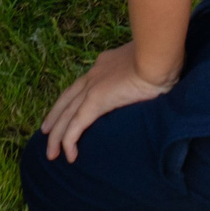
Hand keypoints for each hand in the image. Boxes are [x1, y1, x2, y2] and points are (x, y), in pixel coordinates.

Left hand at [40, 42, 177, 161]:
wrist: (159, 54)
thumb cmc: (163, 59)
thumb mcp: (150, 67)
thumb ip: (145, 76)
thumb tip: (153, 84)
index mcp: (105, 64)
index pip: (83, 84)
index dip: (72, 98)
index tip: (67, 109)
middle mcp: (94, 74)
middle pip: (67, 99)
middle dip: (56, 116)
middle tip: (46, 131)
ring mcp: (93, 87)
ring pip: (67, 115)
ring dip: (57, 135)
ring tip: (51, 153)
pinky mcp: (96, 100)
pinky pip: (76, 125)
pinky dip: (69, 140)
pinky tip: (68, 156)